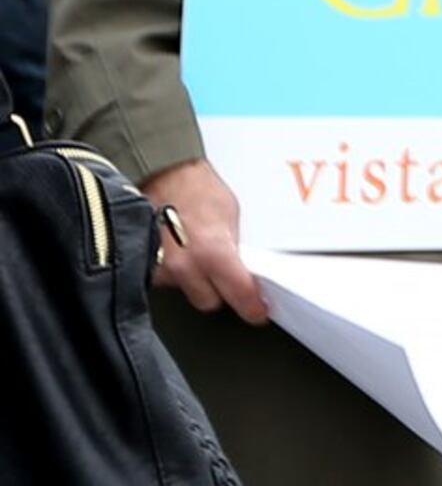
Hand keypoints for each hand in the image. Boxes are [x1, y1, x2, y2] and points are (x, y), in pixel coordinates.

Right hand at [138, 158, 268, 322]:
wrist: (159, 173)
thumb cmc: (195, 185)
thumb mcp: (229, 214)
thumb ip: (233, 247)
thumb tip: (239, 266)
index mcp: (213, 252)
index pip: (238, 294)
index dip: (250, 306)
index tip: (256, 311)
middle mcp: (183, 266)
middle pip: (208, 301)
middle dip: (218, 291)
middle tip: (223, 274)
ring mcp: (159, 268)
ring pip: (184, 290)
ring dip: (191, 279)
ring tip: (192, 250)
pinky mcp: (141, 266)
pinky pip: (163, 279)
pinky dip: (171, 270)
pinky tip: (174, 250)